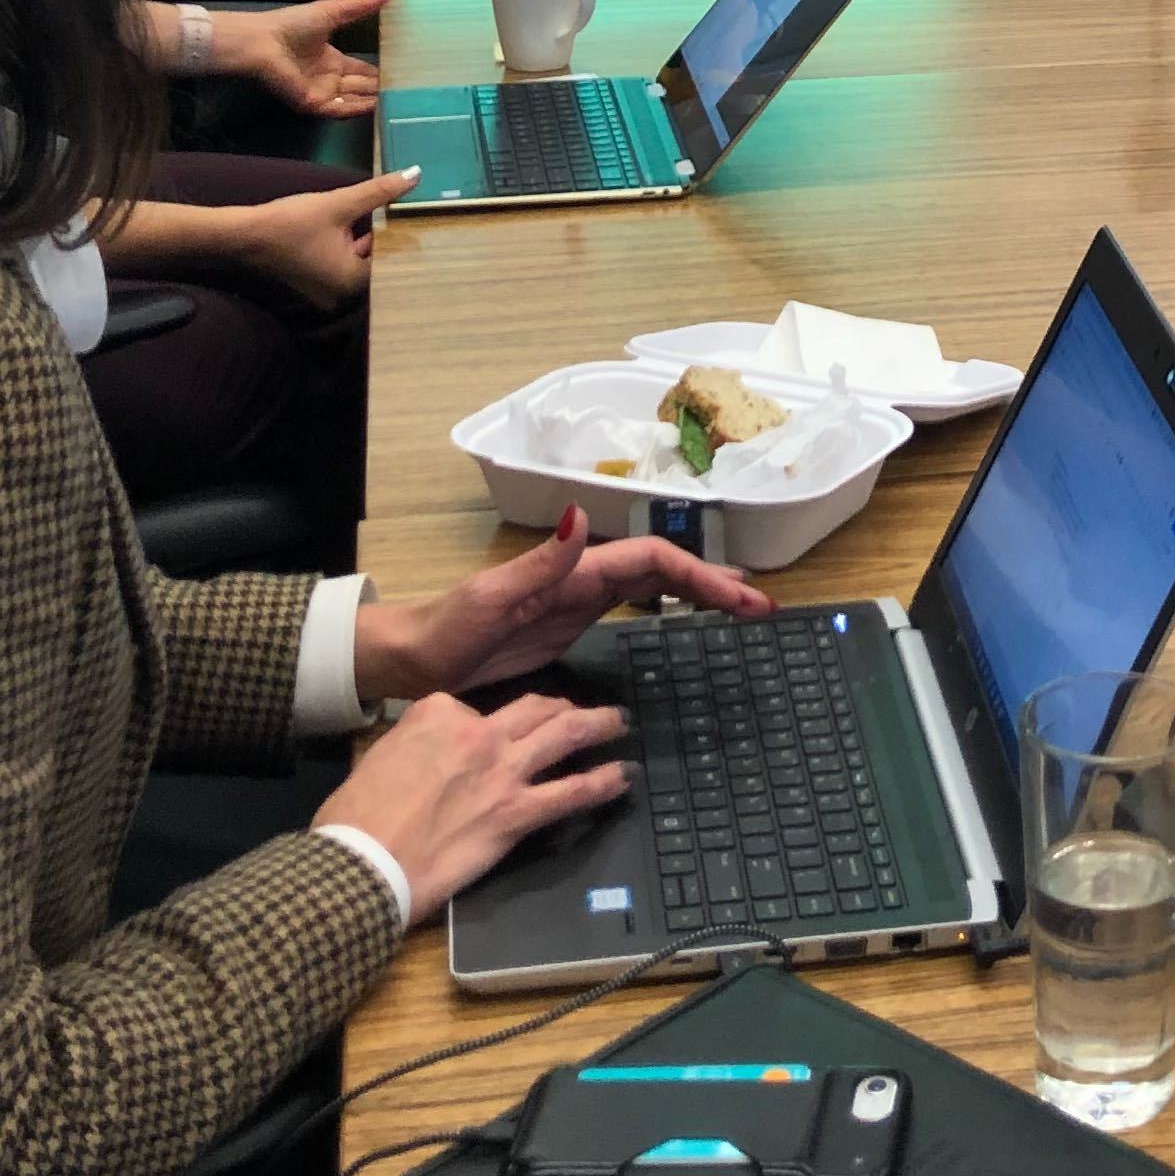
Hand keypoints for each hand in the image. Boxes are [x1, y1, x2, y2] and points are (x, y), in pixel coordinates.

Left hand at [207, 0, 387, 116]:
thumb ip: (360, 6)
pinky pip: (339, 109)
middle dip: (379, 89)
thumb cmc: (292, 25)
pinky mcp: (313, 103)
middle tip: (407, 90)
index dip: (378, 72)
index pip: (360, 69)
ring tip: (397, 100)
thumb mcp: (332, 12)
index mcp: (330, 59)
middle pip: (359, 87)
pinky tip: (376, 106)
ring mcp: (320, 92)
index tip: (401, 72)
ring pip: (353, 100)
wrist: (262, 41)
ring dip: (372, 100)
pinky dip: (357, 109)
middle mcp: (327, 78)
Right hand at [233, 163, 419, 306]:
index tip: (405, 213)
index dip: (395, 233)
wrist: (245, 235)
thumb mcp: (340, 203)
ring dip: (360, 238)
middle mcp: (342, 293)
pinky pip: (339, 263)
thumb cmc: (293, 222)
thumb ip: (379, 192)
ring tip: (370, 212)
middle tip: (391, 209)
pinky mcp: (312, 282)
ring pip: (355, 259)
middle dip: (378, 235)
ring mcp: (325, 290)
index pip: (390, 258)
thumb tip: (416, 174)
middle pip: (372, 260)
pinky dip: (344, 245)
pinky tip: (344, 224)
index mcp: (353, 281)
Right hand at [317, 688, 633, 927]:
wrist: (363, 861)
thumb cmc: (356, 818)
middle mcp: (477, 733)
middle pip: (534, 708)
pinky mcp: (515, 814)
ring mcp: (501, 772)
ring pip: (564, 735)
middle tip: (580, 710)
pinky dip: (601, 783)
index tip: (493, 735)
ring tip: (617, 723)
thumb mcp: (379, 757)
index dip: (489, 724)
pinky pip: (571, 792)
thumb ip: (414, 746)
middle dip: (562, 706)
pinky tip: (620, 777)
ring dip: (597, 725)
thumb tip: (431, 756)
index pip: (478, 709)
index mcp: (438, 713)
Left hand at [355, 502, 770, 710]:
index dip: (700, 573)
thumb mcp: (489, 598)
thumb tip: (580, 516)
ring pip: (656, 588)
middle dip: (715, 583)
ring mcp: (580, 602)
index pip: (652, 560)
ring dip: (700, 594)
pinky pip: (637, 610)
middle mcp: (584, 579)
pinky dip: (672, 610)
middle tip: (760, 608)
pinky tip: (688, 620)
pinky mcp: (572, 627)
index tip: (741, 596)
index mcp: (573, 570)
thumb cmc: (446, 629)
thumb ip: (539, 561)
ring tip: (742, 608)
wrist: (414, 659)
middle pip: (665, 570)